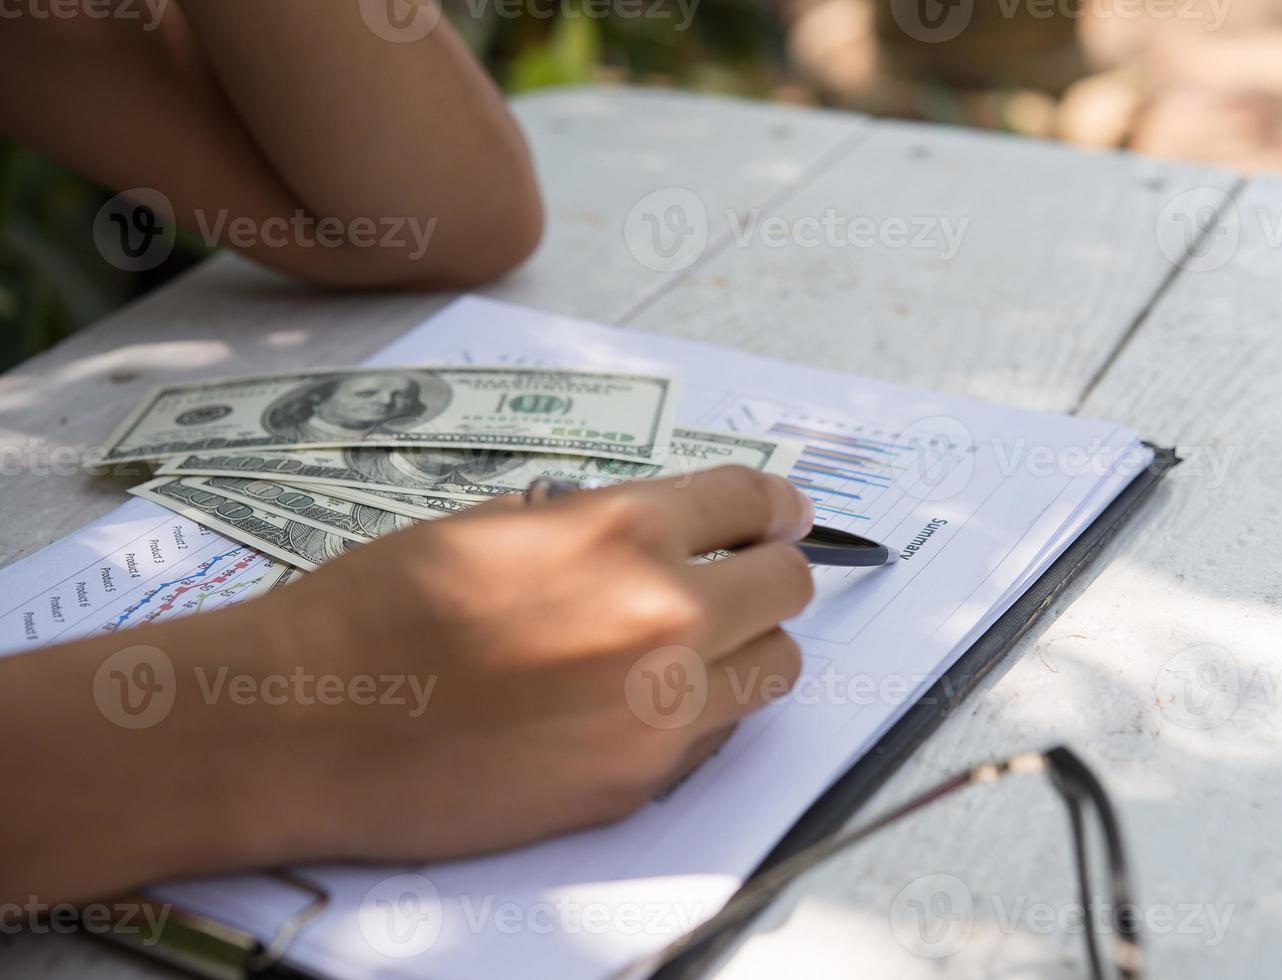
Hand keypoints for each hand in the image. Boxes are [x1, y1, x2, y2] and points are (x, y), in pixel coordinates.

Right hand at [0, 466, 813, 901]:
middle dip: (770, 575)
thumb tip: (668, 535)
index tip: (785, 515)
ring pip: (777, 668)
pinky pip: (718, 736)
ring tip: (699, 648)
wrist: (311, 721)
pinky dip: (702, 714)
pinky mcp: (639, 782)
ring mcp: (658, 707)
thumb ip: (601, 528)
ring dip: (750, 649)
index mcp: (621, 529)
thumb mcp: (500, 526)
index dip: (775, 506)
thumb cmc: (380, 608)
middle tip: (744, 578)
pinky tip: (642, 706)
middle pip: (787, 588)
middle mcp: (661, 613)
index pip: (750, 501)